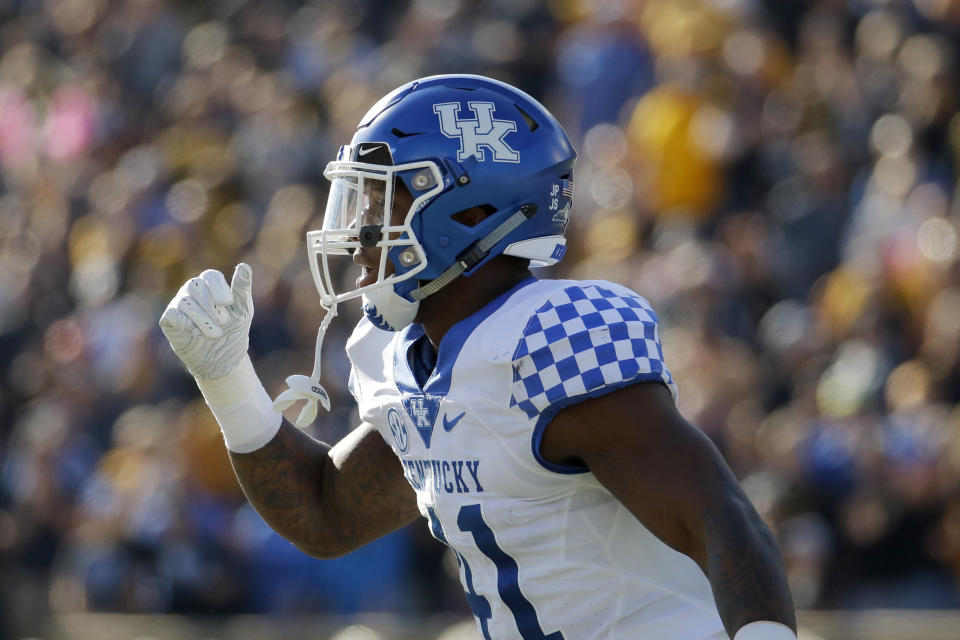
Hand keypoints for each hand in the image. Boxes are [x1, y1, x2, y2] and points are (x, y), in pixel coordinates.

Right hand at [159, 263, 253, 379]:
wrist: (223, 359)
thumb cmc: (233, 330)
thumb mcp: (244, 310)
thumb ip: (242, 288)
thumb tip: (245, 265)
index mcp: (210, 284)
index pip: (211, 275)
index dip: (219, 288)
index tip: (228, 303)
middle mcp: (191, 290)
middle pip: (195, 285)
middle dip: (212, 306)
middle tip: (224, 322)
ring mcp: (178, 304)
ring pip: (185, 302)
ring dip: (204, 320)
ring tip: (216, 334)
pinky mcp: (169, 320)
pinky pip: (173, 315)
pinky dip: (189, 325)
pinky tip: (199, 335)